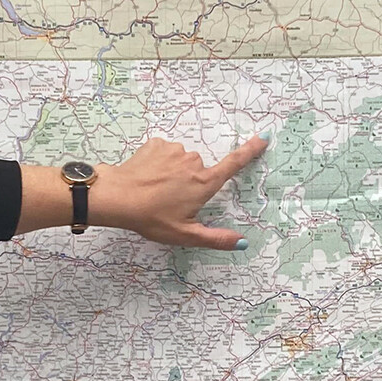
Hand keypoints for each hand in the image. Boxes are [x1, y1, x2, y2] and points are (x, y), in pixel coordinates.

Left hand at [93, 134, 269, 249]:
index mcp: (204, 183)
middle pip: (200, 170)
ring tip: (156, 190)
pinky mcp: (157, 144)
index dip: (251, 150)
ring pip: (181, 161)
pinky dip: (159, 162)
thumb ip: (217, 238)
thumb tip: (243, 243)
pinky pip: (164, 152)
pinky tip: (147, 176)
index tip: (264, 137)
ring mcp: (175, 151)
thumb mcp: (185, 234)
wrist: (117, 197)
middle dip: (191, 182)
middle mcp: (193, 163)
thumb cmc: (151, 218)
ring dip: (173, 172)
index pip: (234, 164)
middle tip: (171, 199)